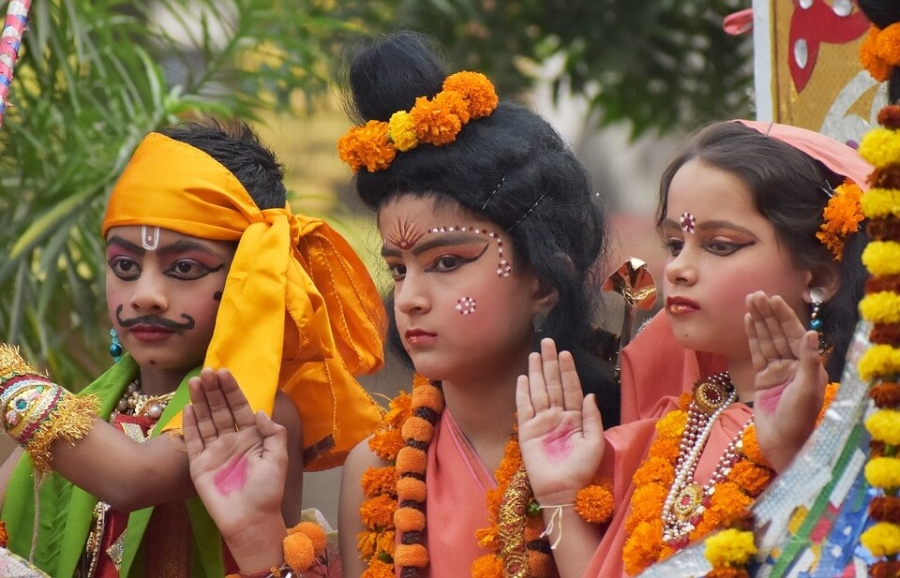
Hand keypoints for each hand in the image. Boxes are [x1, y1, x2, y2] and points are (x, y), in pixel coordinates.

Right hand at [183, 368, 287, 571]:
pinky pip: (193, 441)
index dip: (232, 390)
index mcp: (251, 438)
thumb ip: (273, 433)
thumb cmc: (267, 490)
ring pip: (206, 421)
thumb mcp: (278, 458)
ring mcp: (214, 452)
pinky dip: (190, 425)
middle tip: (206, 372)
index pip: (240, 408)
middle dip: (214, 391)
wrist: (250, 520)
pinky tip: (188, 408)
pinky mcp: (199, 465)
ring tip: (195, 382)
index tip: (224, 372)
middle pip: (221, 410)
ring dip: (200, 401)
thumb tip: (259, 411)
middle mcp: (232, 441)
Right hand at [516, 338, 603, 503]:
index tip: (565, 352)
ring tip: (535, 353)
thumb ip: (592, 417)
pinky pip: (524, 407)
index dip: (568, 370)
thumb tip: (590, 395)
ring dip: (537, 372)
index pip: (571, 388)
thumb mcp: (595, 443)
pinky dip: (523, 392)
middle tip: (548, 342)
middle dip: (551, 363)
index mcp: (575, 418)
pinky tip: (523, 377)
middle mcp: (558, 416)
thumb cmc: (582, 471)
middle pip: (553, 384)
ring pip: (539, 391)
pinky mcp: (527, 431)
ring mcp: (541, 422)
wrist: (563, 491)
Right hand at [745, 291, 826, 471]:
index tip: (773, 299)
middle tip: (756, 294)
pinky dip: (752, 337)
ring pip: (766, 340)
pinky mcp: (762, 379)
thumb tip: (811, 332)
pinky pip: (757, 353)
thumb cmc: (798, 420)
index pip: (794, 334)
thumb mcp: (806, 389)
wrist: (782, 444)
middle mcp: (794, 365)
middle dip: (768, 314)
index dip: (784, 316)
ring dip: (758, 321)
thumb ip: (807, 360)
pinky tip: (748, 322)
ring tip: (750, 302)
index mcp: (808, 366)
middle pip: (778, 333)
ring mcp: (777, 371)